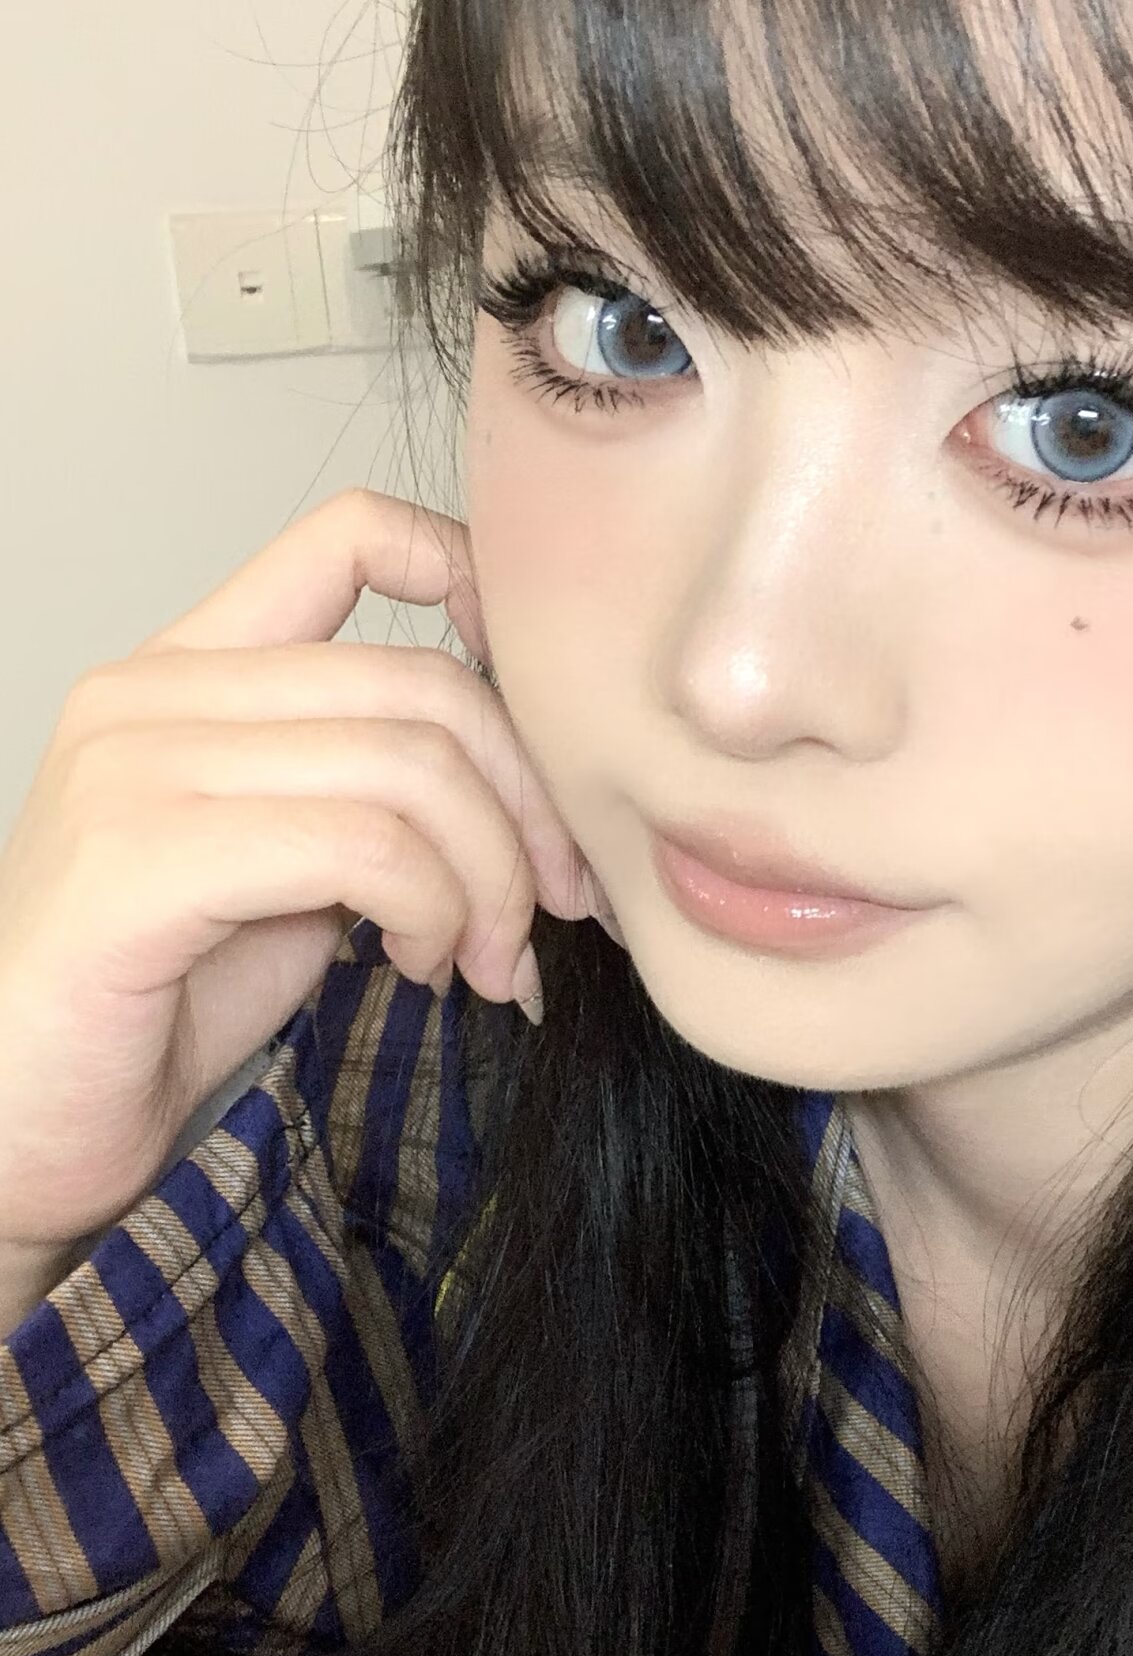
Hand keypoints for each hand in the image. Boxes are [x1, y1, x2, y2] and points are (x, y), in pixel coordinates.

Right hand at [0, 487, 595, 1257]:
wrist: (20, 1122)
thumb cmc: (156, 1002)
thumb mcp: (295, 867)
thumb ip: (376, 791)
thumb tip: (532, 788)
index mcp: (191, 670)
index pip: (348, 534)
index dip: (472, 579)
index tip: (546, 705)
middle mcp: (153, 691)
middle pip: (422, 683)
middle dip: (527, 807)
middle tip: (555, 906)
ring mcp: (135, 765)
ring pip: (408, 768)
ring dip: (489, 880)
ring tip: (484, 958)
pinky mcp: (141, 856)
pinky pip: (361, 847)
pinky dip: (432, 912)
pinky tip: (421, 967)